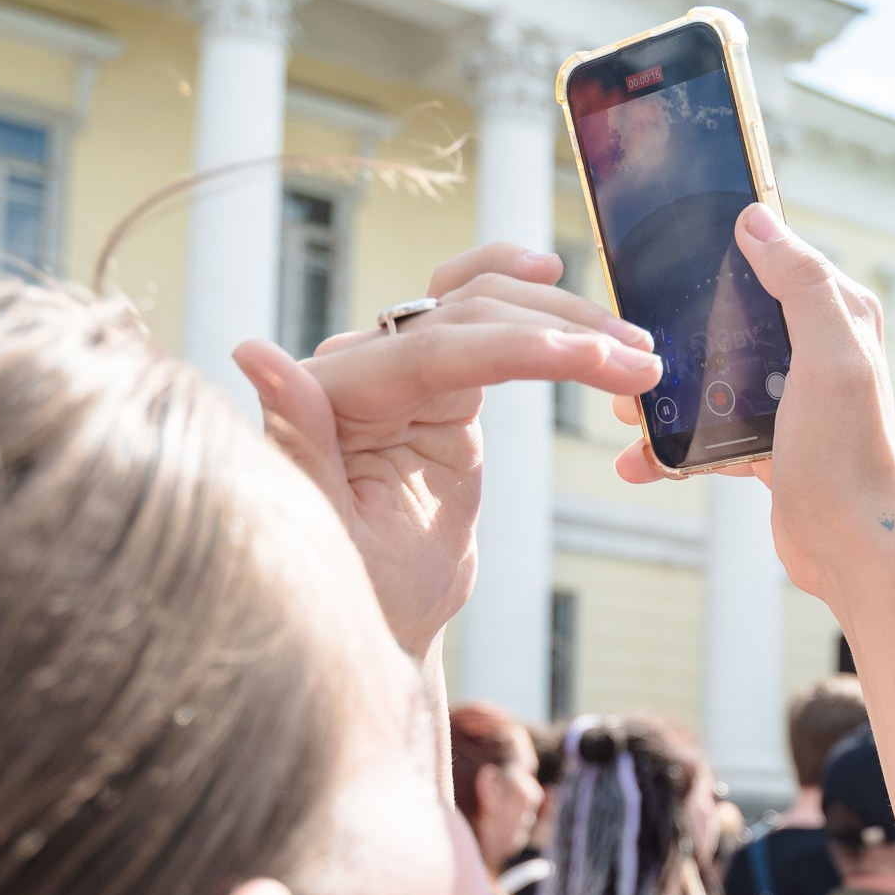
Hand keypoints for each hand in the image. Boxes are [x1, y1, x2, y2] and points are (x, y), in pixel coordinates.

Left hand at [236, 244, 659, 657]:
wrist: (384, 622)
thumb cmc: (354, 596)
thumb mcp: (331, 535)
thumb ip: (299, 437)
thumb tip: (254, 352)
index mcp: (333, 402)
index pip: (436, 350)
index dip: (521, 348)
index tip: (595, 362)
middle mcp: (360, 368)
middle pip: (469, 315)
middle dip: (561, 334)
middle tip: (639, 367)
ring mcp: (402, 369)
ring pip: (484, 305)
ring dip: (564, 320)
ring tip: (638, 355)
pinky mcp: (439, 383)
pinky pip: (481, 319)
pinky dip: (521, 296)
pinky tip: (554, 273)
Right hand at [611, 205, 894, 611]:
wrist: (851, 545)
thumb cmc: (849, 452)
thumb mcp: (830, 355)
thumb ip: (800, 283)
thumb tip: (756, 219)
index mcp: (837, 315)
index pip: (776, 260)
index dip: (726, 254)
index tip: (670, 255)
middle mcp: (817, 350)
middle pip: (734, 320)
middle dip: (680, 333)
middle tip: (634, 346)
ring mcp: (790, 399)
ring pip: (715, 376)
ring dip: (668, 390)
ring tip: (627, 408)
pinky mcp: (769, 442)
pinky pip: (711, 431)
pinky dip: (674, 446)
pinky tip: (640, 459)